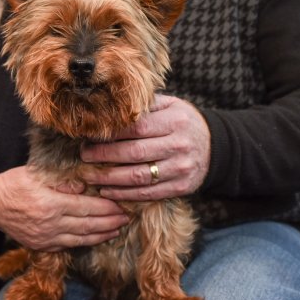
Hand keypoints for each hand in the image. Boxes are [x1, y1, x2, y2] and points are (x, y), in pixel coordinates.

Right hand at [0, 167, 128, 250]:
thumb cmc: (13, 183)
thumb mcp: (37, 173)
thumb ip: (63, 181)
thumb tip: (86, 185)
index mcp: (50, 203)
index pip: (87, 207)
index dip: (107, 207)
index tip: (121, 205)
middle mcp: (50, 224)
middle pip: (89, 225)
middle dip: (110, 222)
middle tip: (127, 218)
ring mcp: (46, 237)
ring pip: (81, 239)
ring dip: (102, 235)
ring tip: (118, 230)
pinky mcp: (41, 245)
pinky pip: (69, 245)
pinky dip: (86, 242)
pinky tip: (96, 237)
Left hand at [78, 94, 210, 200]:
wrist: (215, 147)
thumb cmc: (183, 122)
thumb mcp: (171, 105)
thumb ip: (145, 106)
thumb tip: (110, 105)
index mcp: (175, 120)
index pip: (136, 128)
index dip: (111, 134)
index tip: (90, 135)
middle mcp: (179, 144)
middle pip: (134, 153)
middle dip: (105, 156)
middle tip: (84, 156)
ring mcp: (181, 167)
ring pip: (139, 176)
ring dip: (111, 178)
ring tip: (90, 176)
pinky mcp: (181, 186)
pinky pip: (149, 193)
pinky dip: (126, 194)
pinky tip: (108, 190)